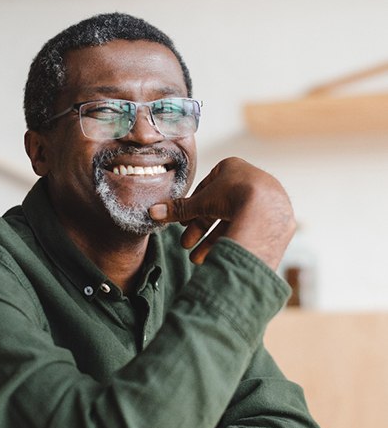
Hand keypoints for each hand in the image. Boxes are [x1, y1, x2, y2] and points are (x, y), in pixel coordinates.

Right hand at [149, 157, 295, 269]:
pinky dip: (232, 242)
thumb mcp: (200, 202)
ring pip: (232, 222)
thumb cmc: (233, 196)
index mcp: (232, 167)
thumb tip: (152, 212)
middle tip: (186, 244)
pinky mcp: (274, 218)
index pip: (206, 189)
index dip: (193, 208)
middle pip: (218, 208)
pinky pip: (248, 230)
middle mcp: (250, 180)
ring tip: (199, 259)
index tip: (184, 223)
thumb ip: (178, 209)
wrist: (268, 210)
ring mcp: (265, 199)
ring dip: (212, 241)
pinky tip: (219, 256)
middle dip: (200, 229)